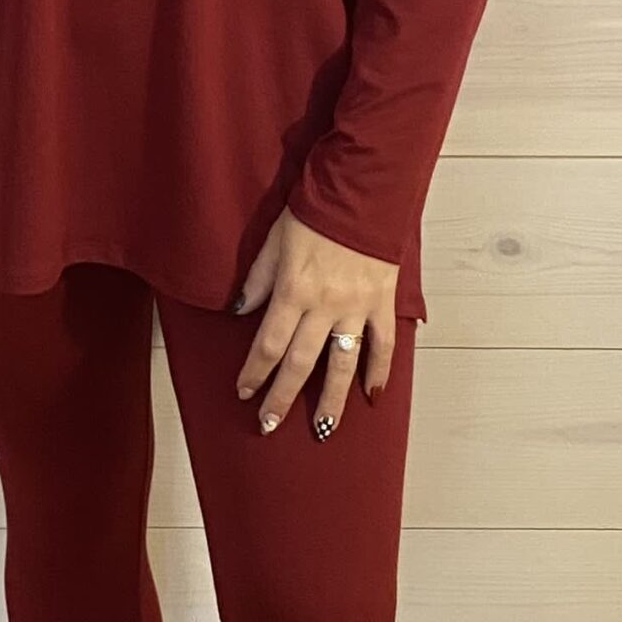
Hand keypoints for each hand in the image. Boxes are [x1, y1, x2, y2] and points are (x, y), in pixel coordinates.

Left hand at [230, 205, 398, 434]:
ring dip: (331, 400)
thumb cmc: (313, 212)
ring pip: (343, 364)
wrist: (362, 192)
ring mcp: (357, 308)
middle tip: (268, 425)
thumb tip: (238, 310)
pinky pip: (383, 344)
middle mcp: (324, 306)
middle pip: (300, 363)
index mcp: (293, 291)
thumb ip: (257, 279)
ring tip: (321, 429)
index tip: (244, 392)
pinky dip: (379, 370)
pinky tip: (373, 395)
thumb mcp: (274, 240)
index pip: (269, 344)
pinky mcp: (382, 302)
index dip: (254, 371)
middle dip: (282, 397)